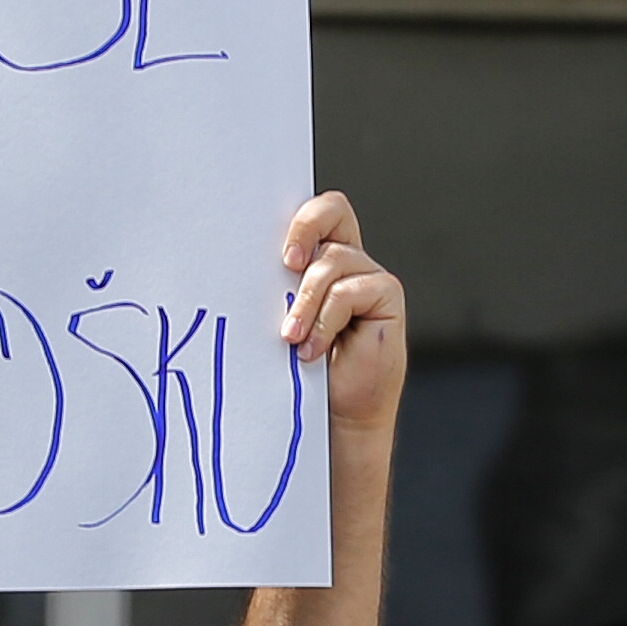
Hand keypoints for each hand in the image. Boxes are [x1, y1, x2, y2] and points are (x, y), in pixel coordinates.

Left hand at [274, 194, 404, 435]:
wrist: (335, 414)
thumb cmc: (304, 370)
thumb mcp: (282, 320)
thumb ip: (276, 288)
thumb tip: (241, 263)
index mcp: (321, 257)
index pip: (318, 211)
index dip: (300, 217)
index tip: (277, 250)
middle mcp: (348, 260)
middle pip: (334, 210)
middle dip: (304, 229)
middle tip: (285, 264)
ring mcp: (369, 277)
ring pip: (331, 263)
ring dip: (304, 302)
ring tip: (290, 338)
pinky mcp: (385, 297)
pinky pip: (348, 292)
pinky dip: (324, 322)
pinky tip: (312, 350)